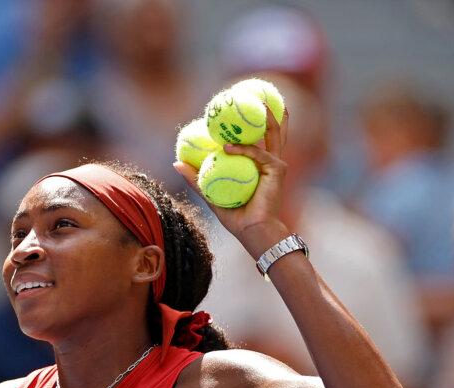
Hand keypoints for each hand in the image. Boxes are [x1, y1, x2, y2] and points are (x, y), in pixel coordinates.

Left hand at [173, 107, 290, 255]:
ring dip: (266, 116)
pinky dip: (243, 150)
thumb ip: (197, 178)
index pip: (257, 137)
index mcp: (258, 164)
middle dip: (267, 109)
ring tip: (258, 100)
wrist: (253, 231)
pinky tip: (227, 147)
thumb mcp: (211, 193)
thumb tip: (175, 162)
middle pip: (271, 129)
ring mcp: (275, 164)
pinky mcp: (277, 169)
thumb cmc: (236, 217)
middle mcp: (269, 161)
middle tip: (256, 91)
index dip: (250, 120)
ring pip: (272, 133)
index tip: (238, 104)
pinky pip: (257, 153)